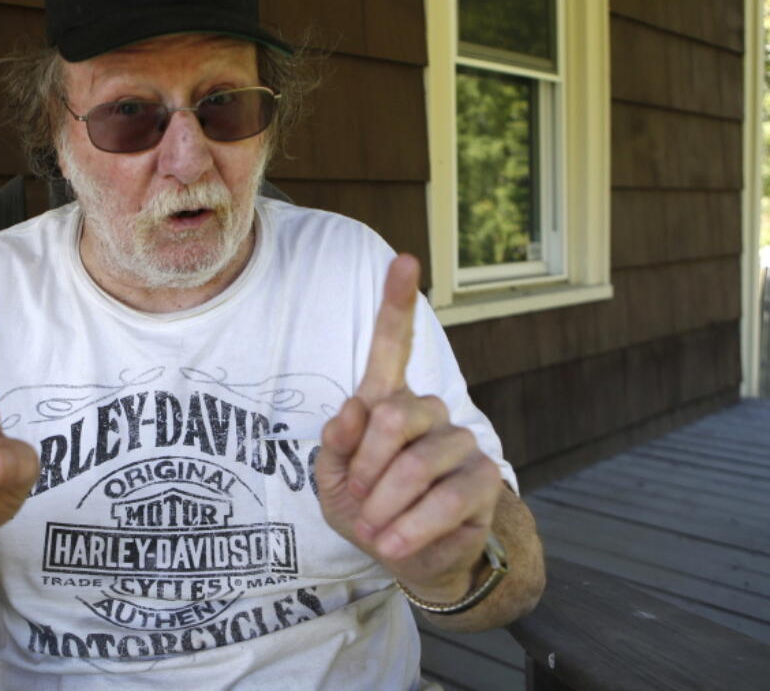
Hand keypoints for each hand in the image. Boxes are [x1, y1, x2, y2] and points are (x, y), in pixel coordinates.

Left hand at [315, 254, 501, 601]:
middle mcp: (428, 411)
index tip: (405, 259)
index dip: (398, 302)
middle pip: (393, 415)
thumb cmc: (365, 509)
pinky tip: (395, 541)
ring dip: (387, 500)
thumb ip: (334, 446)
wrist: (404, 556)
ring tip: (375, 527)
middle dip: (365, 465)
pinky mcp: (485, 478)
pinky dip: (413, 523)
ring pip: (418, 460)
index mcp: (387, 401)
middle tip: (357, 500)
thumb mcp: (331, 481)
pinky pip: (447, 496)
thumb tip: (351, 409)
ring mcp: (460, 441)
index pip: (394, 344)